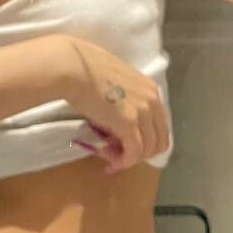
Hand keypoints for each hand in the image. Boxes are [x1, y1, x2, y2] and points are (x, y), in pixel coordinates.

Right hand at [60, 35, 170, 174]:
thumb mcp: (114, 82)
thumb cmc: (85, 69)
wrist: (72, 68)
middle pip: (159, 139)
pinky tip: (112, 165)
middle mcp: (152, 100)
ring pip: (148, 149)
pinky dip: (124, 162)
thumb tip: (115, 118)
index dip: (145, 139)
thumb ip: (122, 99)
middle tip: (119, 155)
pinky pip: (133, 152)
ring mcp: (142, 112)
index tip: (126, 145)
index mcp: (150, 89)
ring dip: (130, 159)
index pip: (159, 123)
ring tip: (111, 159)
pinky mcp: (129, 124)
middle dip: (141, 153)